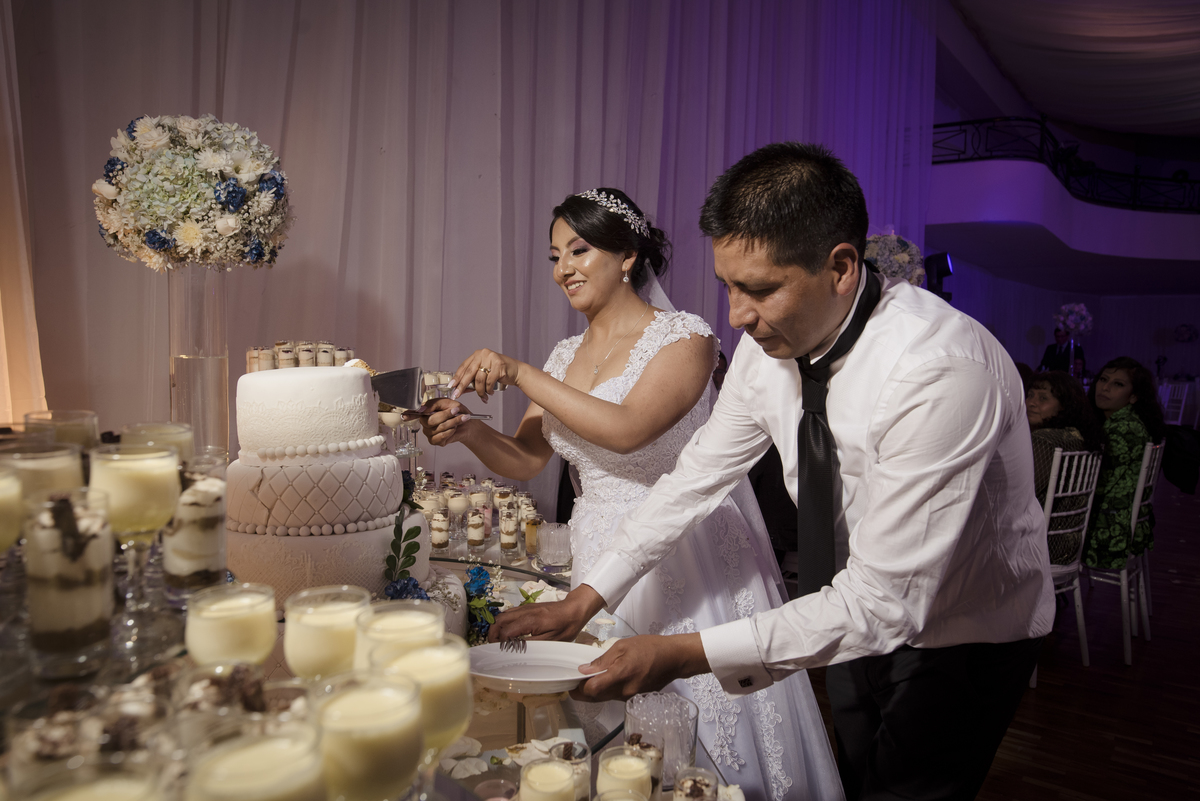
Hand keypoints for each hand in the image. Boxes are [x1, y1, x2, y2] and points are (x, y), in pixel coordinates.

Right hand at [404, 398, 473, 446]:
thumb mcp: (447, 402)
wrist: (468, 423)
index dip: (409, 415)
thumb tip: (422, 408)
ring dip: (452, 423)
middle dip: (445, 416)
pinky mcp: (435, 441)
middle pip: (430, 421)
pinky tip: (454, 429)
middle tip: (456, 411)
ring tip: (460, 419)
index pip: (414, 413)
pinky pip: (440, 437)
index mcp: (426, 412)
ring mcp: (429, 433)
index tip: (403, 415)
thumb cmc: (457, 411)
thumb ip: (434, 404)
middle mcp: (425, 423)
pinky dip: (450, 432)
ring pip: (437, 428)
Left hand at [449, 349, 523, 402]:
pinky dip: (489, 390)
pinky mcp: (499, 365)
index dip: (457, 377)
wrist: (517, 371)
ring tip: (484, 396)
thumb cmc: (500, 373)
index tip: (451, 386)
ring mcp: (491, 358)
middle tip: (457, 395)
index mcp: (477, 354)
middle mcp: (483, 354)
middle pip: (469, 372)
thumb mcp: (484, 373)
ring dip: (480, 391)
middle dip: (462, 386)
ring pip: (479, 379)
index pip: (464, 366)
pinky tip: (491, 392)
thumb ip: (473, 379)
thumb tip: (461, 389)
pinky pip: (489, 382)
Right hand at [488, 585, 604, 643]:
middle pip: (499, 620)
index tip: (501, 652)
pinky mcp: (527, 607)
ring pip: (503, 615)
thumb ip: (531, 644)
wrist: (574, 610)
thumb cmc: (566, 626)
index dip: (500, 643)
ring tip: (500, 641)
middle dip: (493, 633)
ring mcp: (525, 608)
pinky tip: (508, 632)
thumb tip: (515, 649)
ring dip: (497, 627)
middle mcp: (524, 612)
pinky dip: (504, 622)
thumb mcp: (551, 641)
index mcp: (530, 621)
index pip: (505, 631)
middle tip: (494, 646)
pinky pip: (510, 613)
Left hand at [571, 633, 709, 702]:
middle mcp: (625, 690)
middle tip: (575, 682)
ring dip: (594, 692)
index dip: (578, 688)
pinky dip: (606, 691)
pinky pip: (615, 697)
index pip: (592, 690)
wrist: (674, 659)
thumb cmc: (651, 648)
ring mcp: (630, 696)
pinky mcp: (635, 697)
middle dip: (583, 692)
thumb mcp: (623, 646)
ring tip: (589, 679)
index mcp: (621, 674)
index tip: (572, 681)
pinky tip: (605, 681)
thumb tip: (584, 670)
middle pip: (596, 698)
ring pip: (605, 699)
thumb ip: (602, 660)